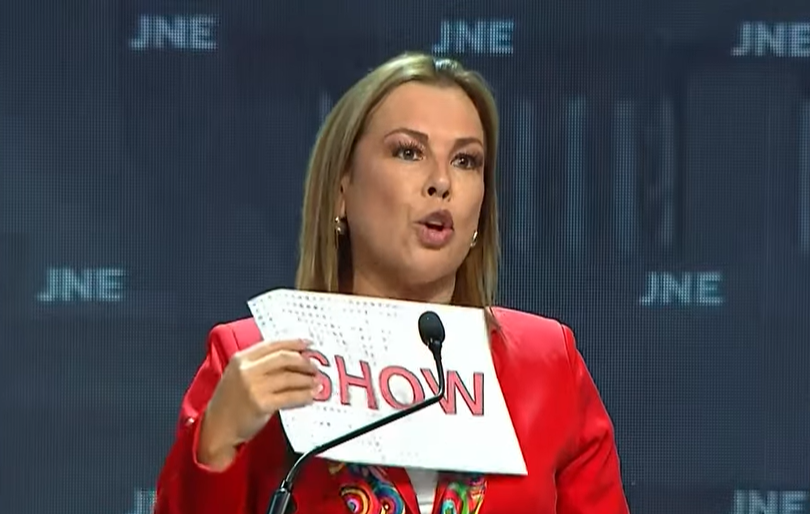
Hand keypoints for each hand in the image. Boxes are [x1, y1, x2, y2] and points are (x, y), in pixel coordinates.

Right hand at [198, 339, 318, 467]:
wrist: (217, 428)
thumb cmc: (230, 402)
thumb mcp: (238, 375)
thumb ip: (260, 364)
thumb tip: (294, 358)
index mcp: (241, 359)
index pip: (273, 344)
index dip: (294, 343)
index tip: (310, 344)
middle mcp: (246, 370)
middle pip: (284, 358)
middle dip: (304, 361)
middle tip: (316, 367)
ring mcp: (253, 387)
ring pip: (289, 378)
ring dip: (307, 380)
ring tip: (317, 382)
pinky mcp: (261, 404)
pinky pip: (289, 397)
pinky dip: (303, 396)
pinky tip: (311, 397)